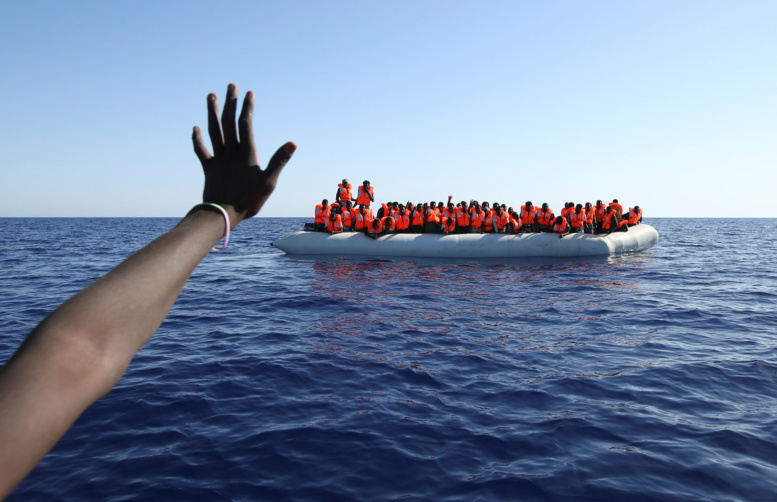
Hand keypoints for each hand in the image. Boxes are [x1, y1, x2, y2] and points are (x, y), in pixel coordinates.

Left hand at [192, 83, 295, 226]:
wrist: (222, 215)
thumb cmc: (248, 201)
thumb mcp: (269, 183)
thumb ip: (279, 161)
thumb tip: (292, 143)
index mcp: (247, 155)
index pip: (245, 125)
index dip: (247, 108)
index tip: (248, 93)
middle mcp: (231, 153)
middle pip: (228, 123)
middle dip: (230, 104)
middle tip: (231, 86)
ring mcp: (218, 160)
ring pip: (213, 132)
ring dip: (212, 113)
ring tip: (211, 96)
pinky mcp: (209, 169)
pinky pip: (202, 151)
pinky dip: (197, 139)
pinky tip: (195, 128)